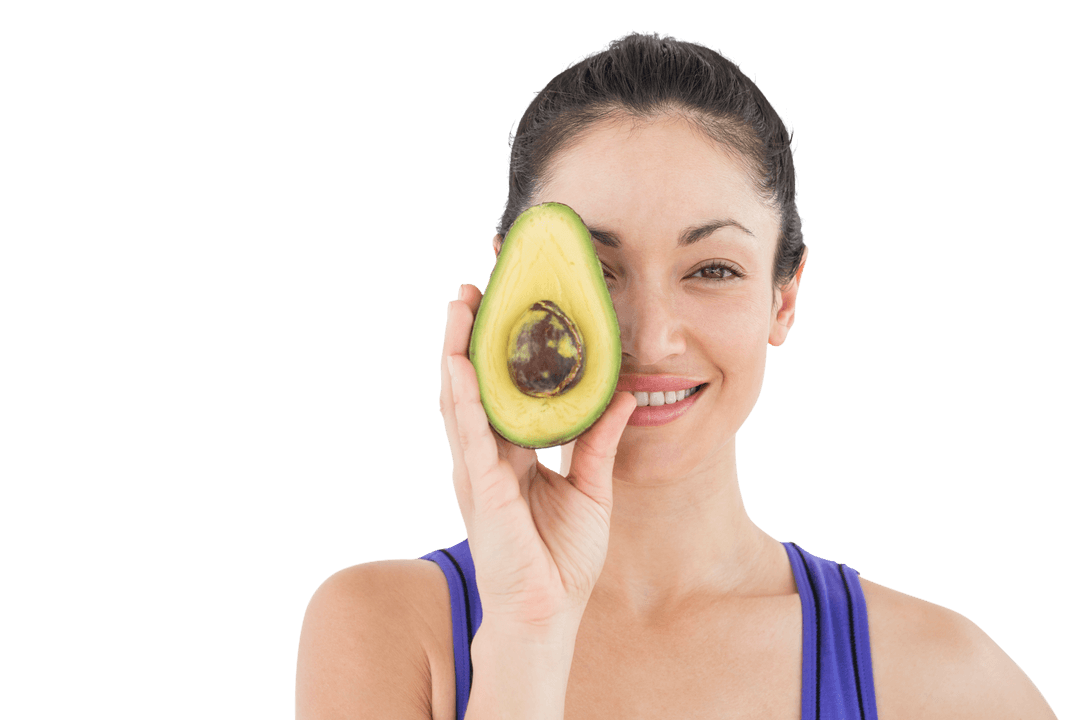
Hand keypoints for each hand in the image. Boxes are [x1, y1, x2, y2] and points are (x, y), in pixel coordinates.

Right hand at [439, 282, 636, 631]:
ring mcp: (478, 471)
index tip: (504, 309)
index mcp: (512, 455)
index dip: (499, 351)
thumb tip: (623, 395)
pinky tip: (459, 365)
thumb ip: (600, 440)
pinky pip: (470, 434)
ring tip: (459, 310)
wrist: (549, 613)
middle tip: (472, 292)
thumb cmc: (562, 557)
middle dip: (470, 339)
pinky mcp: (480, 488)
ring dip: (458, 353)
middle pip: (474, 385)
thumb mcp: (590, 486)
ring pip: (461, 400)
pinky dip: (463, 397)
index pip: (501, 391)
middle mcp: (488, 456)